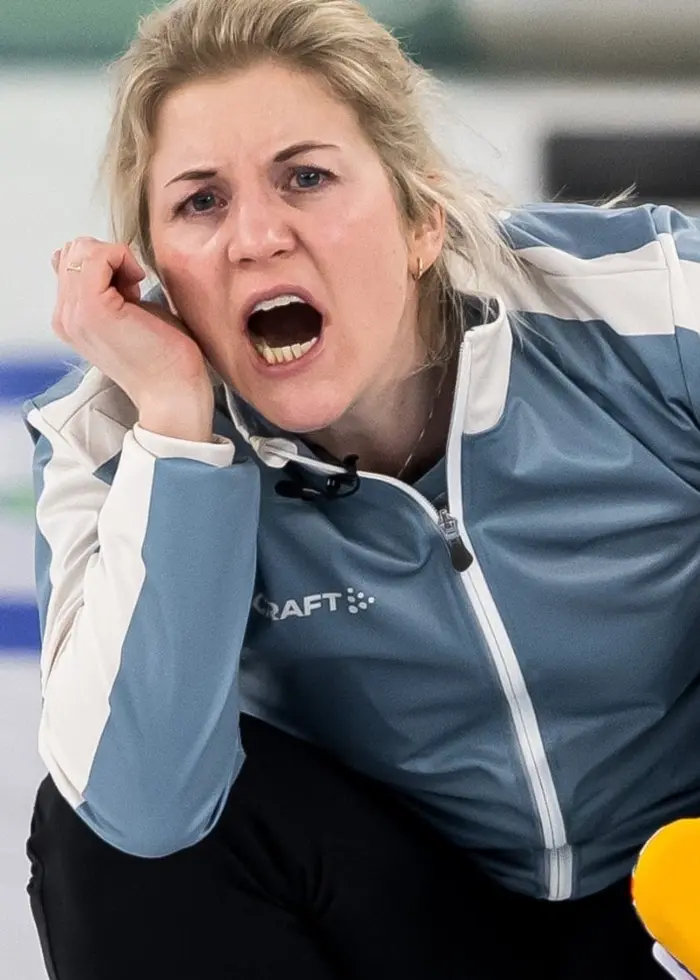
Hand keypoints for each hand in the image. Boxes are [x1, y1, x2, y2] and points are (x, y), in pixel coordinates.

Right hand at [51, 238, 212, 414]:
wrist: (173, 393)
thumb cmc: (165, 358)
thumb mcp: (131, 312)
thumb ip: (111, 287)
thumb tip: (107, 258)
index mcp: (71, 319)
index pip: (69, 261)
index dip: (104, 263)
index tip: (131, 290)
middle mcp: (66, 317)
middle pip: (73, 251)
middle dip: (109, 258)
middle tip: (134, 290)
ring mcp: (75, 313)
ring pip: (82, 250)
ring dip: (116, 259)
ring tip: (135, 291)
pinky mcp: (93, 309)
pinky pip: (97, 256)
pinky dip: (122, 258)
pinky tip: (138, 284)